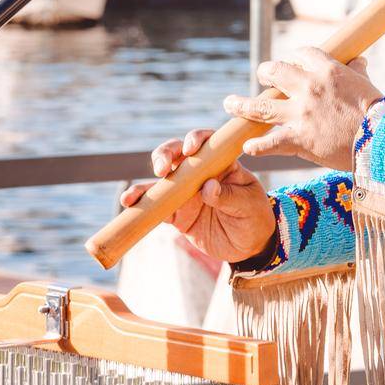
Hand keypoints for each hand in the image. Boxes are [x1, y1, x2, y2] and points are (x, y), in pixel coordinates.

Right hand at [119, 129, 275, 264]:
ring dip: (146, 182)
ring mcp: (185, 191)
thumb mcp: (250, 205)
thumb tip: (208, 188)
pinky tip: (129, 204)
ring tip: (134, 194)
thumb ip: (230, 196)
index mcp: (222, 162)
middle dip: (165, 155)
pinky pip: (156, 206)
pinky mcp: (176, 212)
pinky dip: (141, 204)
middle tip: (162, 168)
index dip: (196, 139)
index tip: (190, 150)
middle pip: (177, 153)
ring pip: (161, 179)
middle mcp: (200, 172)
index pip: (207, 142)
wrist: (250, 245)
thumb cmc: (255, 216)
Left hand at [226, 47, 382, 171]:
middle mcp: (308, 87)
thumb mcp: (367, 84)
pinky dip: (257, 145)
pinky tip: (247, 146)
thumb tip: (359, 61)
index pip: (301, 55)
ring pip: (261, 106)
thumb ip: (357, 71)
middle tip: (263, 78)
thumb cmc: (378, 112)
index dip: (294, 59)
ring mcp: (300, 113)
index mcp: (327, 70)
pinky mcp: (298, 138)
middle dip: (266, 73)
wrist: (381, 139)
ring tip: (229, 103)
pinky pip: (270, 142)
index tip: (293, 65)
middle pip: (274, 72)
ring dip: (242, 105)